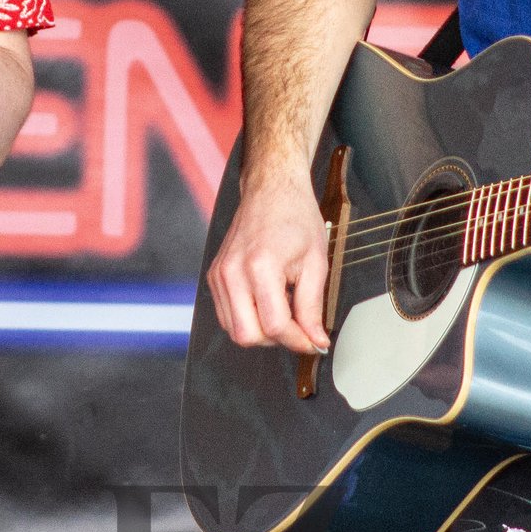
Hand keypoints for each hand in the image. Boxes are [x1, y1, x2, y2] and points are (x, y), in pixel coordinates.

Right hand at [207, 160, 331, 354]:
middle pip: (247, 336)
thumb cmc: (296, 217)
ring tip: (284, 308)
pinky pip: (227, 315)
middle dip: (277, 340)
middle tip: (299, 327)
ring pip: (234, 330)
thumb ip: (313, 308)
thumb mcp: (316, 263)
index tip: (314, 342)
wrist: (272, 189)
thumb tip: (316, 340)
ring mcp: (219, 274)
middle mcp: (232, 272)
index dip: (298, 340)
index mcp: (260, 266)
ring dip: (262, 331)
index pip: (274, 326)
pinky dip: (249, 318)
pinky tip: (268, 302)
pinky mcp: (215, 275)